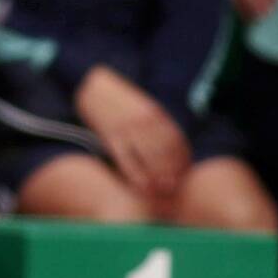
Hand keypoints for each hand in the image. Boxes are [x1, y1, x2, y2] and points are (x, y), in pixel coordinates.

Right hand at [75, 66, 187, 199]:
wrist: (94, 87)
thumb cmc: (119, 101)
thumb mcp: (142, 106)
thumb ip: (156, 124)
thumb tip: (172, 147)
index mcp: (155, 113)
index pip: (175, 140)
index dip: (181, 159)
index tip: (183, 174)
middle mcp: (144, 122)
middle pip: (164, 151)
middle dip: (171, 171)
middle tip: (174, 188)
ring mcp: (128, 130)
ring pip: (147, 157)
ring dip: (156, 176)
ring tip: (161, 190)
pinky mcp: (111, 137)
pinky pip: (126, 160)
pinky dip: (136, 175)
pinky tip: (141, 185)